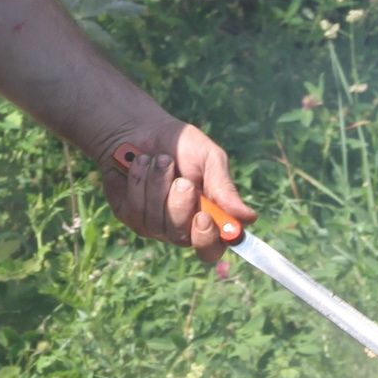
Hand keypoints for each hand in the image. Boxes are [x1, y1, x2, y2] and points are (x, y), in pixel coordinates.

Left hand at [98, 123, 252, 266]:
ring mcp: (153, 224)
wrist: (141, 129)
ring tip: (159, 159)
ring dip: (158, 185)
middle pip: (181, 238)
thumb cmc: (181, 144)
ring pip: (155, 223)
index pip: (211, 249)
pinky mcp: (130, 216)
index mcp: (207, 217)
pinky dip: (139, 182)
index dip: (208, 240)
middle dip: (179, 205)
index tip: (204, 217)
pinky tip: (140, 165)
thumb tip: (248, 217)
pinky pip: (135, 210)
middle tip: (181, 179)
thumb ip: (224, 188)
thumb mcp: (209, 159)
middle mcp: (180, 227)